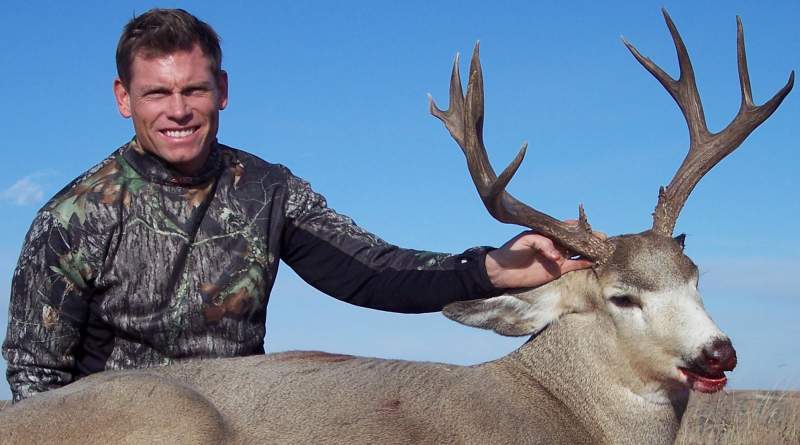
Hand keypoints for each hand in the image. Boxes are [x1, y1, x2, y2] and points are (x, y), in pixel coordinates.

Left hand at [484, 222, 605, 288]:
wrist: (503, 270)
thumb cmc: (512, 251)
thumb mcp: (525, 241)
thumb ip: (543, 244)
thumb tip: (557, 256)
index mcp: (548, 233)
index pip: (566, 227)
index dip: (578, 226)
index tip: (589, 226)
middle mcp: (555, 244)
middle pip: (576, 240)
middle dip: (589, 238)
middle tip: (603, 237)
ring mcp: (558, 257)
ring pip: (578, 252)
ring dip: (589, 250)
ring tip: (603, 248)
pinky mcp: (557, 270)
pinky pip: (574, 265)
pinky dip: (584, 263)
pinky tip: (594, 261)